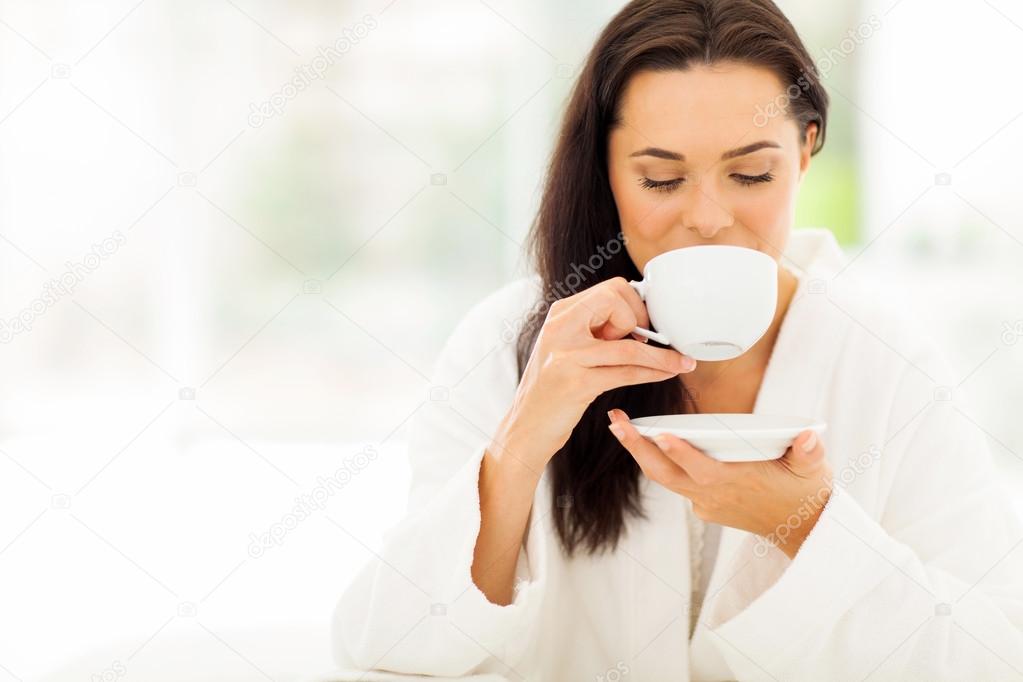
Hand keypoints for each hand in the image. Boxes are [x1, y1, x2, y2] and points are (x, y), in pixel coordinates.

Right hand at [489, 277, 697, 473]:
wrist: (526, 426)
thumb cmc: (553, 388)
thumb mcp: (566, 347)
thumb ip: (593, 328)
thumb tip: (640, 319)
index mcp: (560, 314)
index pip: (610, 288)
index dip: (634, 305)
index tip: (641, 327)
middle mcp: (560, 328)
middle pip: (617, 300)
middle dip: (643, 319)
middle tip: (647, 341)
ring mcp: (567, 355)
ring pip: (629, 344)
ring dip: (662, 355)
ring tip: (683, 362)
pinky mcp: (577, 383)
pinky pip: (627, 371)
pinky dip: (654, 371)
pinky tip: (667, 373)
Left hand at [607, 408, 833, 558]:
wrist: (800, 530)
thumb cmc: (804, 493)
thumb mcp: (813, 471)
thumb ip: (809, 453)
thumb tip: (809, 437)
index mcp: (736, 482)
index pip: (701, 469)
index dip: (681, 453)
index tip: (660, 435)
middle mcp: (713, 494)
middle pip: (665, 474)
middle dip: (638, 447)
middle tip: (616, 420)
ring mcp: (704, 501)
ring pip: (664, 477)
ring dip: (640, 452)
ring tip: (619, 425)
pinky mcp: (703, 504)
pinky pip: (675, 482)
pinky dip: (659, 462)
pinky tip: (644, 440)